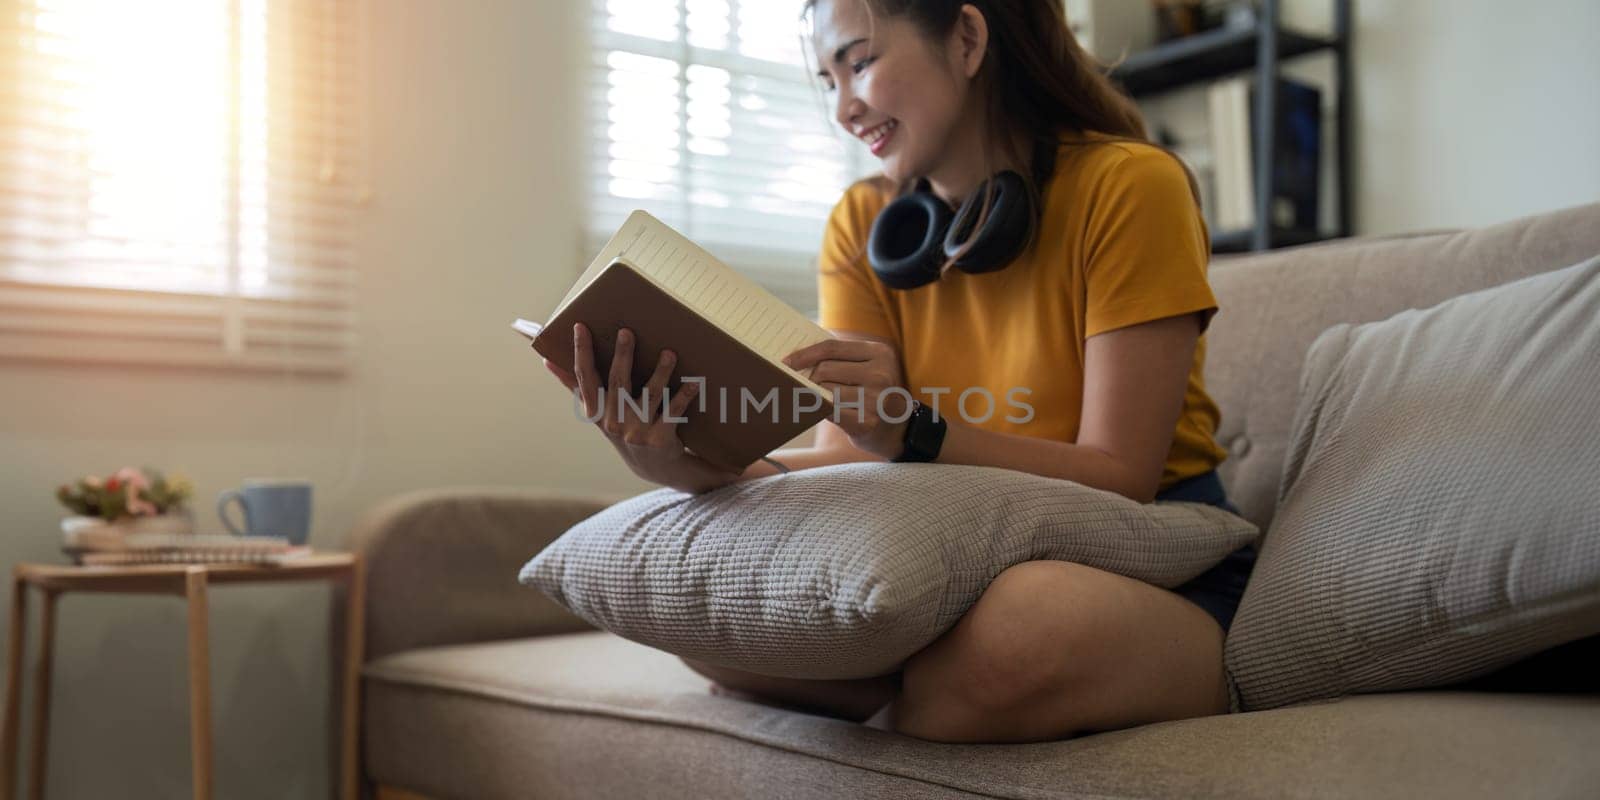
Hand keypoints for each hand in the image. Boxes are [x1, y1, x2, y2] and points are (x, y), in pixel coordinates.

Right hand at [541, 324, 741, 493]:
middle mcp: (615, 422)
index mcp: (597, 412)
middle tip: (626, 331)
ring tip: (669, 353)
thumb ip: (576, 386)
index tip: (580, 326)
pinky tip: (693, 383)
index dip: (581, 352)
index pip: (584, 378)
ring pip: (650, 395)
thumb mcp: (599, 412)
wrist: (653, 466)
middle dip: (622, 356)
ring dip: (660, 372)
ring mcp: (637, 431)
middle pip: (617, 382)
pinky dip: (684, 396)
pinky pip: (673, 412)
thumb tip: (546, 360)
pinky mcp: (660, 439)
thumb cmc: (624, 427)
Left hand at [783, 338, 909, 459]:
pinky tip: (822, 411)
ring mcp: (874, 399)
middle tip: (809, 386)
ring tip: (825, 400)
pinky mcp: (865, 421)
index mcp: (880, 353)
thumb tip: (797, 357)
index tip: (786, 362)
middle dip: (812, 379)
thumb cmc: (874, 392)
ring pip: (824, 391)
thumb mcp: (868, 367)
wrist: (900, 428)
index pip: (831, 347)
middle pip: (824, 370)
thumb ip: (841, 358)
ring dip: (817, 396)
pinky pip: (828, 410)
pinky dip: (819, 409)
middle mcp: (880, 374)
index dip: (805, 354)